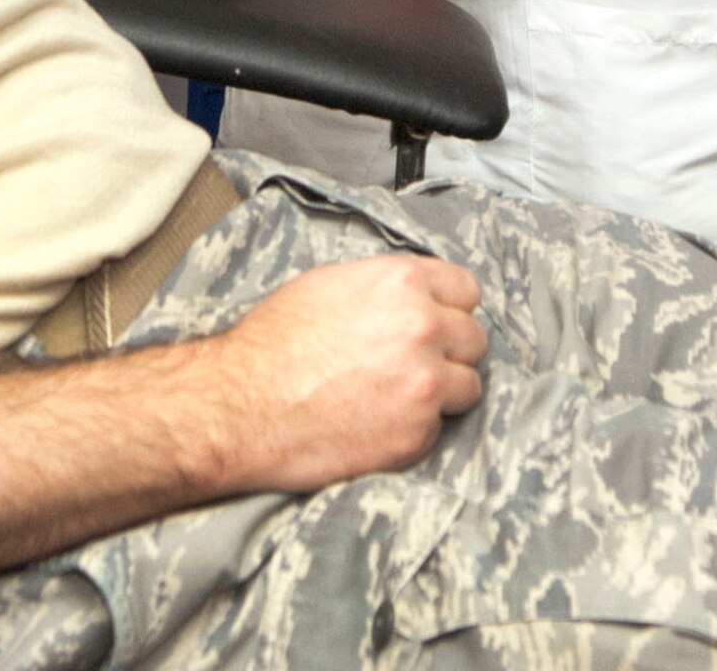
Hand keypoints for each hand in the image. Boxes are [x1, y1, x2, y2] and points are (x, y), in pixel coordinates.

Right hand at [210, 255, 485, 493]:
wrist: (242, 404)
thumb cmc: (274, 342)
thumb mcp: (330, 284)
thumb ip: (386, 287)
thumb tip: (417, 296)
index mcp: (401, 282)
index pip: (466, 288)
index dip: (450, 306)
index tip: (439, 320)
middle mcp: (423, 327)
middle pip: (474, 338)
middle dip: (450, 349)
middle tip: (415, 362)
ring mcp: (425, 383)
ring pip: (468, 385)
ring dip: (443, 391)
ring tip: (398, 395)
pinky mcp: (418, 434)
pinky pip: (440, 427)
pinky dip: (418, 427)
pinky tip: (379, 420)